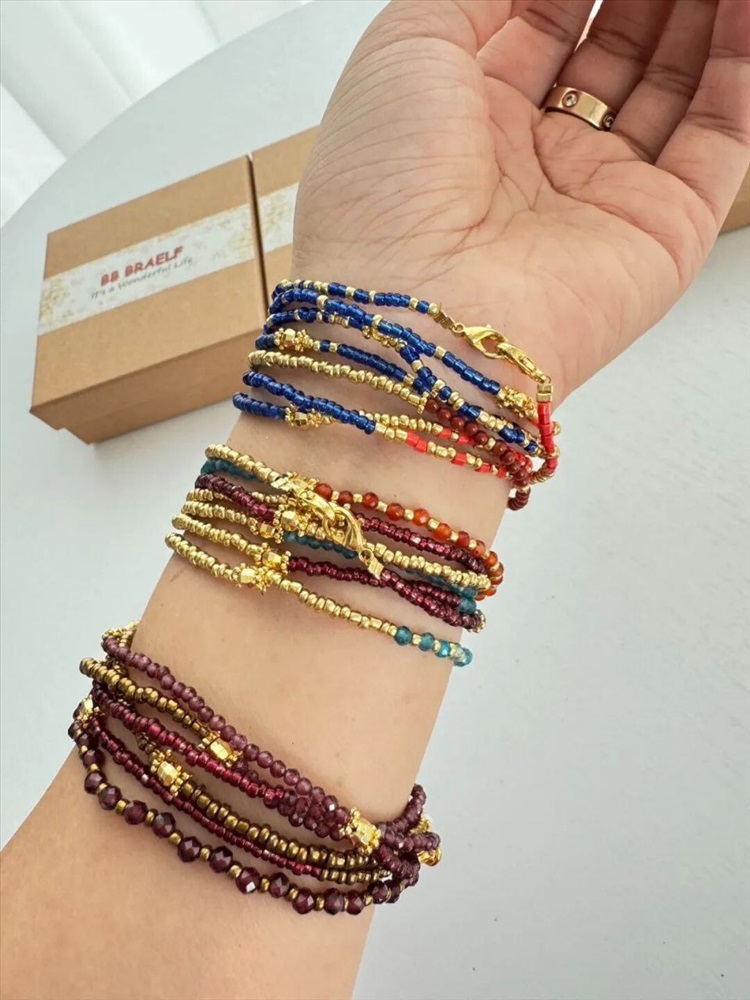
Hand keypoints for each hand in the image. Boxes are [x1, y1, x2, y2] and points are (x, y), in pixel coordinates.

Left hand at [293, 0, 748, 399]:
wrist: (415, 321)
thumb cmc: (383, 198)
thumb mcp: (407, 47)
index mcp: (467, 120)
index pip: (542, 20)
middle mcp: (533, 161)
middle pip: (613, 49)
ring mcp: (599, 198)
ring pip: (670, 85)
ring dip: (697, 16)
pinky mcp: (659, 232)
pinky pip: (718, 134)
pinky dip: (738, 63)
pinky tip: (741, 8)